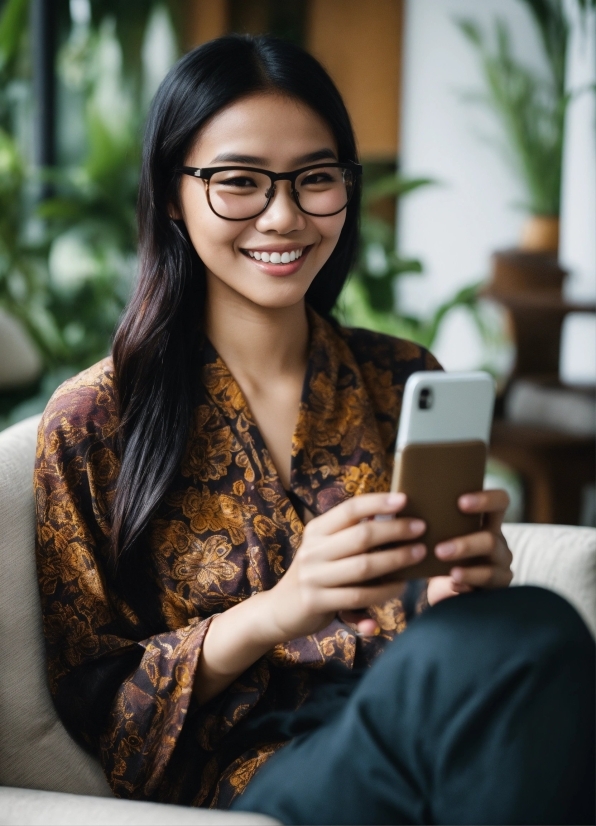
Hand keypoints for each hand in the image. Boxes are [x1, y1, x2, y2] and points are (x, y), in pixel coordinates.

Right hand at [263, 492, 426, 641]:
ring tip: (419, 554)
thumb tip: (390, 515)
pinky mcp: (317, 602)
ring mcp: (313, 577)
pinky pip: (359, 597)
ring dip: (396, 559)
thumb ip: (349, 535)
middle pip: (361, 536)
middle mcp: (313, 550)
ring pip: (363, 567)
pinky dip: (383, 592)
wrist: (280, 610)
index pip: (349, 509)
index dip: (378, 502)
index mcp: (316, 530)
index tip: (404, 499)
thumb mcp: (324, 549)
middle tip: (421, 528)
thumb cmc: (316, 574)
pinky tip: (400, 586)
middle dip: (395, 530)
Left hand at [427, 489, 512, 605]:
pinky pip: (485, 583)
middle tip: (439, 550)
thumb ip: (436, 518)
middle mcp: (499, 542)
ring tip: (445, 568)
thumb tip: (403, 500)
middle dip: (465, 544)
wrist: (447, 586)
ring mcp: (500, 566)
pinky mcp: (497, 587)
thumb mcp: (443, 532)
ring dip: (464, 566)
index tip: (460, 502)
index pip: (500, 501)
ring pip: (489, 567)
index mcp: (488, 522)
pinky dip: (467, 581)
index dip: (485, 499)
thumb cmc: (442, 550)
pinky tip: (452, 582)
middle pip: (492, 539)